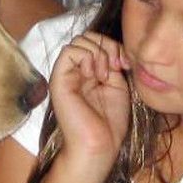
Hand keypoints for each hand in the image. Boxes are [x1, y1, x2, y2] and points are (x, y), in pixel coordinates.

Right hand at [48, 33, 130, 164]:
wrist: (98, 145)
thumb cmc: (109, 123)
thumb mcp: (118, 86)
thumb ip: (113, 64)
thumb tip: (112, 49)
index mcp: (88, 73)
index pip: (96, 42)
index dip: (113, 46)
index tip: (124, 65)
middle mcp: (75, 71)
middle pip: (87, 36)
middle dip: (106, 45)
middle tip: (115, 67)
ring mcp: (65, 74)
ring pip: (78, 40)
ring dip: (98, 52)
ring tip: (103, 74)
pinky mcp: (58, 80)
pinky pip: (69, 51)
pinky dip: (86, 57)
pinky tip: (93, 75)